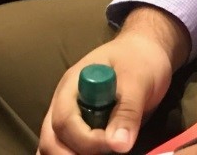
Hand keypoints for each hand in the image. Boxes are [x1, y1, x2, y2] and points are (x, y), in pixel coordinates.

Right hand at [38, 34, 175, 153]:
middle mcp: (64, 105)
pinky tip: (101, 154)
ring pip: (55, 147)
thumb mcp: (138, 81)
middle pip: (51, 140)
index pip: (64, 121)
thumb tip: (119, 145)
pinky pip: (70, 149)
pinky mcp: (81, 131)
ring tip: (104, 154)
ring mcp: (71, 119)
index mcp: (71, 87)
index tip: (114, 144)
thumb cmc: (139, 60)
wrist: (146, 52)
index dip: (86, 140)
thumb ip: (127, 111)